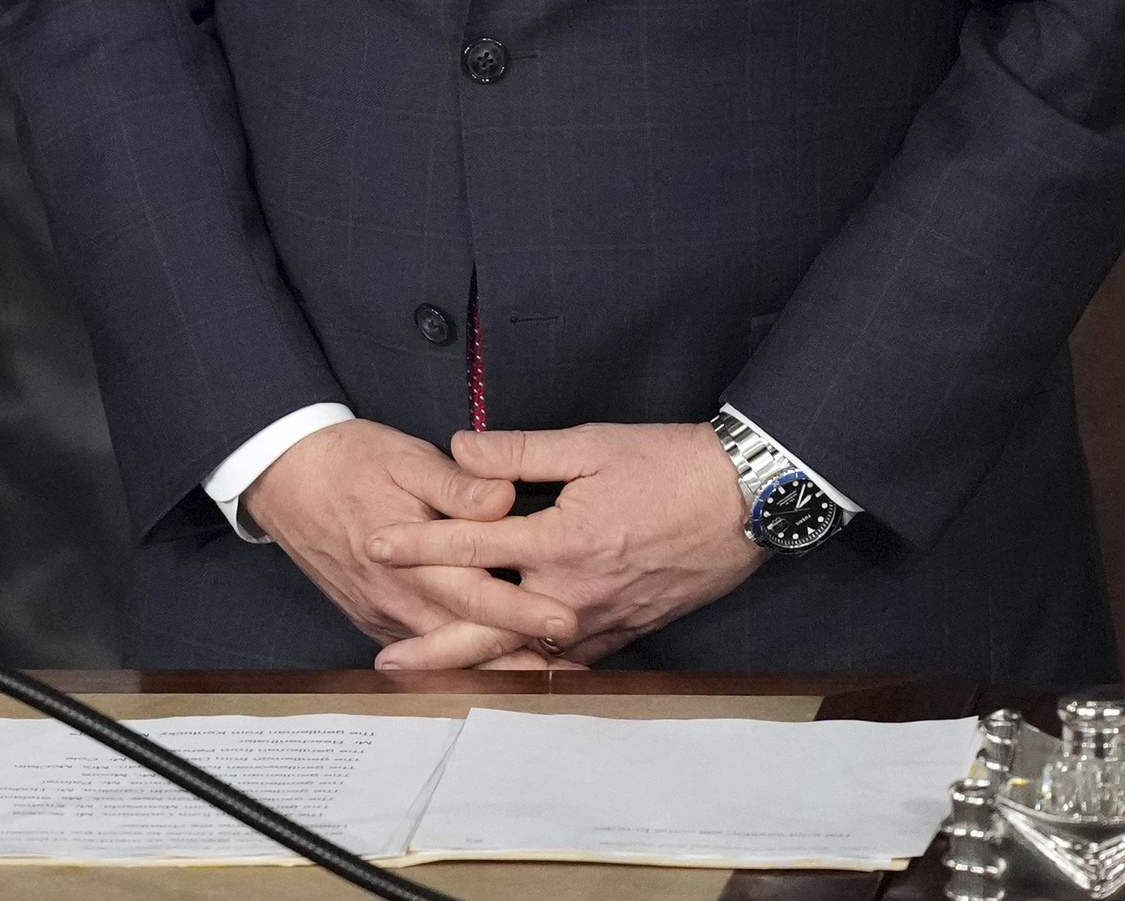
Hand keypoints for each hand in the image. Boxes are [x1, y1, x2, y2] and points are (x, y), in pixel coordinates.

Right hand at [239, 419, 578, 669]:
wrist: (282, 476)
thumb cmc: (348, 461)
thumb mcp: (405, 457)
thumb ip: (456, 483)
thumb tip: (503, 498)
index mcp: (408, 557)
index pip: (475, 593)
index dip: (522, 611)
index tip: (566, 619)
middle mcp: (396, 597)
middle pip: (466, 639)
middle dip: (522, 658)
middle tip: (576, 668)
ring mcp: (383, 614)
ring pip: (446, 652)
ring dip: (495, 664)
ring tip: (549, 673)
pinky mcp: (375, 618)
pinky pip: (423, 648)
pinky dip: (460, 659)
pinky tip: (495, 659)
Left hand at [362, 422, 761, 670]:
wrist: (748, 499)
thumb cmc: (670, 464)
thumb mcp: (590, 443)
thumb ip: (519, 449)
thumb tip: (459, 449)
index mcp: (563, 541)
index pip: (473, 546)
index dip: (419, 545)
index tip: (376, 546)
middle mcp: (578, 591)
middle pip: (492, 626)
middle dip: (434, 646)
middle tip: (387, 662)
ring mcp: (604, 617)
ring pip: (530, 652)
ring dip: (479, 665)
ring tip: (434, 680)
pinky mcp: (628, 629)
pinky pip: (572, 659)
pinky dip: (534, 670)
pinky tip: (508, 677)